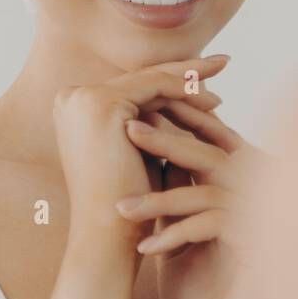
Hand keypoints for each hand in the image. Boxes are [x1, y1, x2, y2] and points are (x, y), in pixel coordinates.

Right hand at [52, 56, 226, 227]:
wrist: (109, 236)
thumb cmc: (130, 202)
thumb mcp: (142, 151)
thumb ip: (155, 122)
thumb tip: (187, 99)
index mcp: (74, 106)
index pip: (134, 85)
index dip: (172, 80)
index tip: (206, 79)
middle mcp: (72, 97)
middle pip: (143, 78)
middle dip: (186, 72)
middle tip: (223, 62)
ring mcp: (84, 98)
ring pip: (151, 80)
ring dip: (192, 81)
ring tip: (225, 87)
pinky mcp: (101, 104)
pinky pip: (156, 88)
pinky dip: (187, 91)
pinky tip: (214, 101)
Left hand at [114, 97, 269, 298]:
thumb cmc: (196, 277)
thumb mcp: (182, 221)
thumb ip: (176, 181)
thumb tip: (142, 134)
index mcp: (246, 179)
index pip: (214, 137)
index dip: (178, 122)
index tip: (138, 114)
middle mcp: (259, 193)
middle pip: (211, 155)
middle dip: (168, 140)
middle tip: (128, 129)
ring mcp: (259, 217)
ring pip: (207, 193)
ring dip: (160, 199)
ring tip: (121, 209)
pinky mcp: (255, 245)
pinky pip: (212, 227)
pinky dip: (176, 234)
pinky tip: (147, 249)